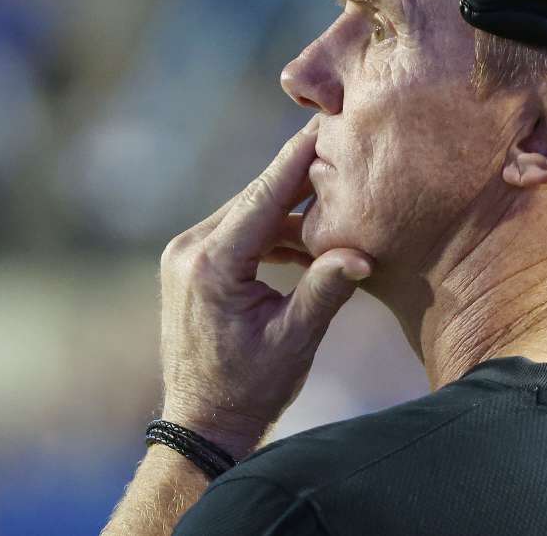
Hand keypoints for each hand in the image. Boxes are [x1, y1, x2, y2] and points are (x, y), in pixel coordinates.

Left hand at [156, 116, 372, 460]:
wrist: (202, 422)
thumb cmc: (249, 388)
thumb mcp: (294, 341)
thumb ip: (325, 290)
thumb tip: (362, 253)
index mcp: (213, 265)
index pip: (263, 196)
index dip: (297, 158)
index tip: (324, 122)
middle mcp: (190, 250)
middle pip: (255, 198)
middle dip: (299, 176)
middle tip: (339, 146)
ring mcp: (184, 255)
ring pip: (247, 213)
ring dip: (288, 209)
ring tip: (335, 195)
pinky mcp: (190, 264)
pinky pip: (237, 233)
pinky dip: (271, 232)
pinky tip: (307, 239)